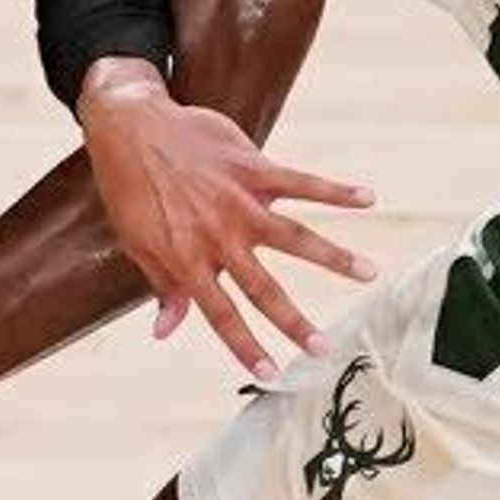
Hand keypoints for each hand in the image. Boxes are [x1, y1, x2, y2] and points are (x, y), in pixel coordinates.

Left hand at [75, 59, 376, 377]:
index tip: (272, 374)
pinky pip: (300, 182)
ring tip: (368, 274)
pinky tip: (367, 198)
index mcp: (187, 260)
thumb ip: (162, 288)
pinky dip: (335, 190)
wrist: (130, 126)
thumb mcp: (137, 244)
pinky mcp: (252, 168)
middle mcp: (217, 236)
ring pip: (294, 236)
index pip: (220, 314)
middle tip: (325, 349)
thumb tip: (164, 332)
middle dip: (295, 322)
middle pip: (263, 288)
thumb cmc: (131, 188)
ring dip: (334, 257)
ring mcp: (238, 201)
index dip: (245, 346)